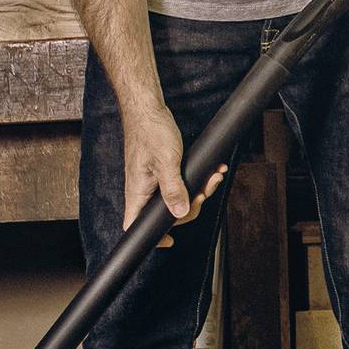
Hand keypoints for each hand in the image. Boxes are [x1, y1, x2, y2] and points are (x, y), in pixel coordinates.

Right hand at [122, 105, 225, 244]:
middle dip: (191, 206)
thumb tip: (180, 213)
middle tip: (204, 191)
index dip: (151, 237)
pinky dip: (197, 180)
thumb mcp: (166, 162)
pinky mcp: (162, 171)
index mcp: (138, 193)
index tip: (170, 240)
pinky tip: (211, 171)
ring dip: (199, 190)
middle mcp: (144, 190)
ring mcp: (153, 181)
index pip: (134, 226)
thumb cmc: (151, 132)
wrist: (149, 108)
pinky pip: (181, 183)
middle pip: (166, 214)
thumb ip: (173, 189)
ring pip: (178, 197)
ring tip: (213, 178)